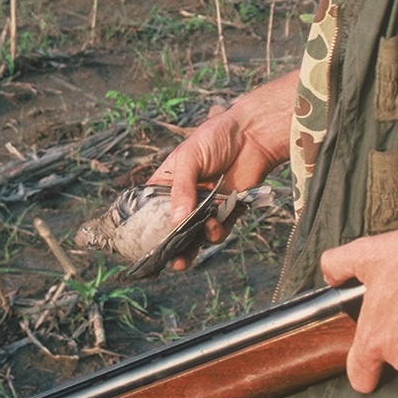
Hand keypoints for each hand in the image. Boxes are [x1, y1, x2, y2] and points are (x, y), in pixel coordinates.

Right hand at [151, 73, 295, 268]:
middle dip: (170, 250)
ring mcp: (206, 206)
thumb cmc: (216, 136)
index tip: (143, 251)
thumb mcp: (190, 157)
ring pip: (195, 236)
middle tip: (171, 262)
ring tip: (191, 247)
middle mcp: (184, 198)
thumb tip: (176, 220)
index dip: (146, 231)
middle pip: (173, 230)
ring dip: (193, 247)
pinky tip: (214, 224)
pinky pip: (219, 230)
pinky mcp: (227, 211)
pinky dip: (216, 232)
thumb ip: (182, 188)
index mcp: (167, 183)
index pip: (151, 211)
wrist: (254, 135)